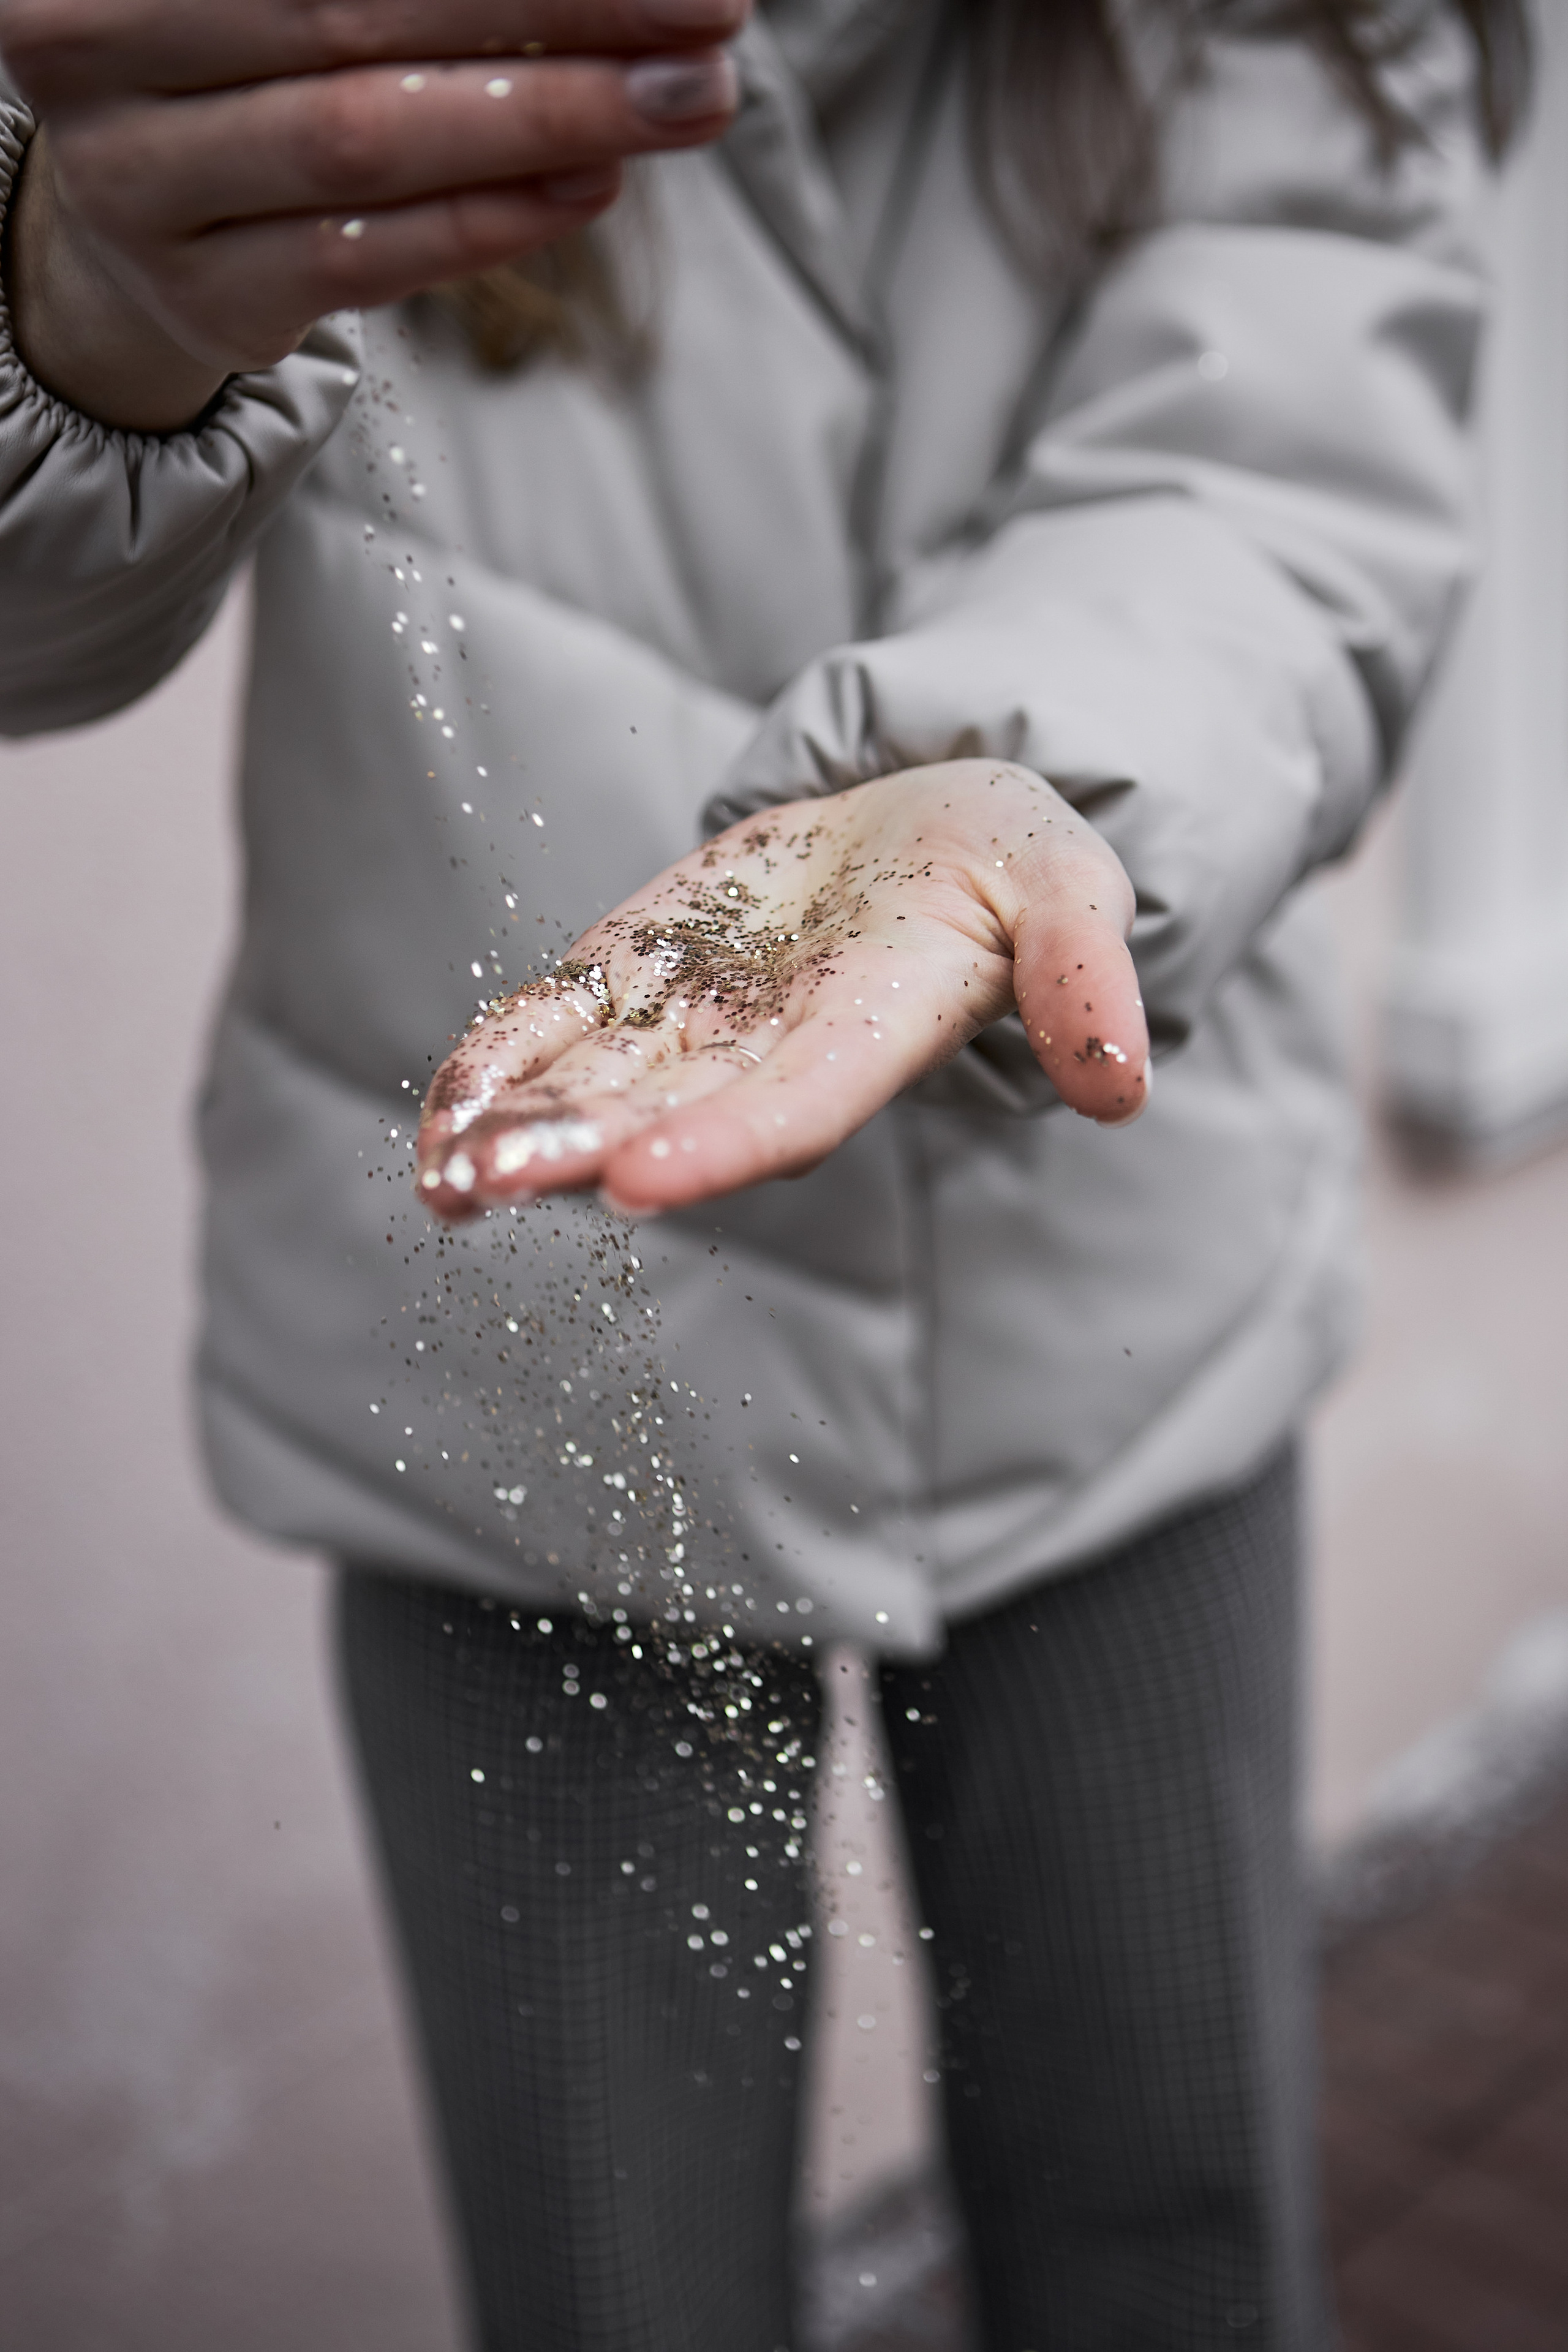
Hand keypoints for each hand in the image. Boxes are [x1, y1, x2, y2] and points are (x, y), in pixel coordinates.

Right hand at [0, 0, 744, 428]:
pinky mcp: (204, 298)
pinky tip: (594, 182)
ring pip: (366, 140)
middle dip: (558, 21)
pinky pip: (369, 257)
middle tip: (711, 26)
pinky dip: (492, 218)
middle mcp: (93, 47)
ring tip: (683, 101)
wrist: (138, 195)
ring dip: (547, 119)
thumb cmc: (247, 44)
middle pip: (356, 15)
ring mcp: (139, 186)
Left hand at [416, 760, 1151, 1220]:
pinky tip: (442, 1111)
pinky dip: (500, 1062)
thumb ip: (1083, 970)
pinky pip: (560, 1022)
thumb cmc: (1011, 856)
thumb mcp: (1069, 882)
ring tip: (443, 1171)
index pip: (796, 1106)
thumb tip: (1125, 1082)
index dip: (721, 1146)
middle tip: (489, 1183)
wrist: (934, 819)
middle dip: (578, 1151)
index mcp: (874, 1032)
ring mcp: (698, 1014)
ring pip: (598, 1083)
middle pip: (670, 1113)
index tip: (636, 1184)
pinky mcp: (642, 967)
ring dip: (519, 1128)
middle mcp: (772, 1047)